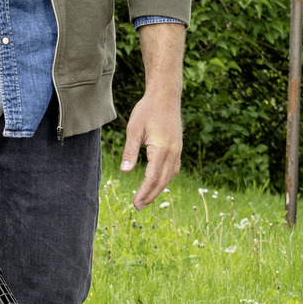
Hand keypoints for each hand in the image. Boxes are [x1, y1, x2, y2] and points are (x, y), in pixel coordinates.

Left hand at [121, 90, 181, 207]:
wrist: (165, 96)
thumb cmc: (147, 110)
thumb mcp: (133, 129)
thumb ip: (130, 151)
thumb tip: (125, 171)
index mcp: (161, 149)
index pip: (152, 177)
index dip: (144, 192)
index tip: (135, 203)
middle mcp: (173, 152)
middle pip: (162, 181)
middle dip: (151, 195)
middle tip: (138, 207)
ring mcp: (177, 150)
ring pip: (169, 176)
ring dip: (158, 189)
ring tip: (147, 199)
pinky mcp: (178, 147)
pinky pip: (173, 168)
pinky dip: (165, 179)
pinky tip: (158, 183)